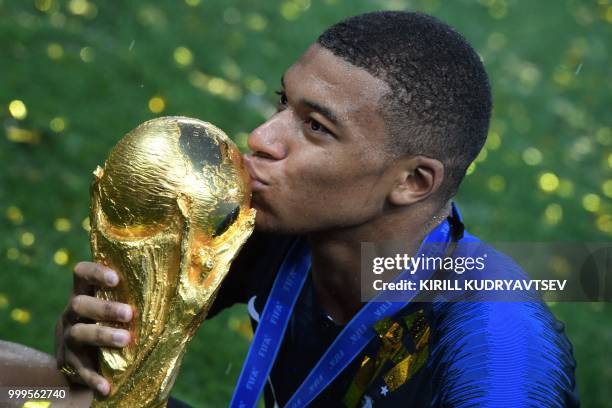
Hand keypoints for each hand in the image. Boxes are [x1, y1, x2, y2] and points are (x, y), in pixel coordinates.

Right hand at [54, 262, 132, 395]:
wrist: (81, 360)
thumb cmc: (112, 324)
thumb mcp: (117, 308)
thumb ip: (142, 299)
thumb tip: (194, 296)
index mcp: (86, 293)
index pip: (82, 273)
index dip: (96, 272)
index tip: (117, 278)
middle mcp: (72, 313)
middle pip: (80, 304)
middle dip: (105, 308)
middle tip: (129, 314)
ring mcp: (67, 338)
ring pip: (79, 333)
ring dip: (103, 336)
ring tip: (126, 340)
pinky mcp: (68, 363)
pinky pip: (80, 371)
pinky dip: (94, 378)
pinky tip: (107, 387)